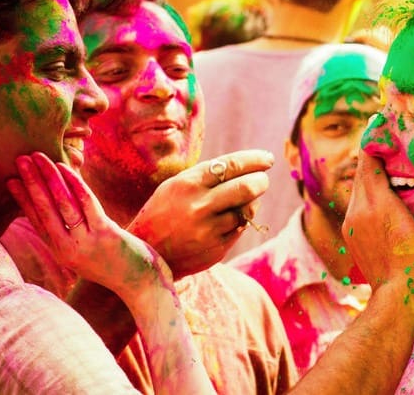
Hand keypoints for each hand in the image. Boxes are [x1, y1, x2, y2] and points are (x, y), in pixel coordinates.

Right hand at [7, 152, 167, 295]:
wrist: (142, 284)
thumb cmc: (118, 265)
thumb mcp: (89, 253)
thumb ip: (74, 235)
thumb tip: (65, 208)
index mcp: (62, 252)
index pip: (37, 221)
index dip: (23, 200)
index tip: (11, 181)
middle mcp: (69, 248)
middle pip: (44, 210)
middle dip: (31, 182)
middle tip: (20, 160)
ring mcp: (86, 241)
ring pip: (62, 204)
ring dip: (49, 178)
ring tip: (38, 159)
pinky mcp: (105, 233)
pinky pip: (87, 204)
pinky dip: (75, 184)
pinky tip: (65, 169)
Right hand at [127, 149, 273, 277]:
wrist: (146, 254)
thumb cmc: (165, 212)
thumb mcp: (177, 186)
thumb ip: (209, 177)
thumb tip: (250, 169)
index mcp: (188, 184)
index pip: (231, 165)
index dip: (255, 160)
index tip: (267, 158)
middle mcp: (199, 206)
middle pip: (247, 187)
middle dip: (261, 180)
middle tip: (262, 179)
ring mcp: (209, 230)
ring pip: (247, 210)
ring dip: (251, 203)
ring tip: (243, 200)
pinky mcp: (217, 249)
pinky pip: (240, 228)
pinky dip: (241, 220)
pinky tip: (230, 218)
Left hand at [342, 149, 413, 306]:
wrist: (400, 295)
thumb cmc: (407, 256)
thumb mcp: (395, 212)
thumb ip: (378, 181)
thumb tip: (370, 151)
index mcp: (364, 203)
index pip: (366, 162)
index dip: (376, 143)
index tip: (383, 122)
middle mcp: (355, 213)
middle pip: (365, 177)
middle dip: (378, 160)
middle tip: (395, 141)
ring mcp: (357, 230)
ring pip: (367, 194)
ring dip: (379, 179)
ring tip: (399, 168)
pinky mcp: (362, 243)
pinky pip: (368, 211)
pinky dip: (379, 199)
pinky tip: (396, 200)